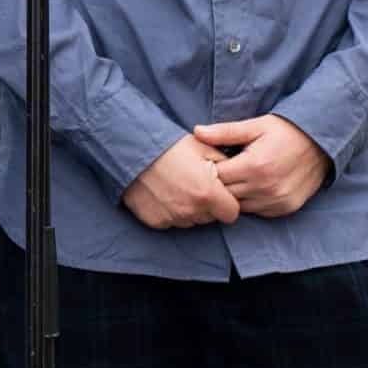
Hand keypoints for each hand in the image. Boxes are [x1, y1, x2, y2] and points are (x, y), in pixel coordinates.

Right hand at [122, 134, 240, 229]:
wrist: (132, 149)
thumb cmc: (170, 146)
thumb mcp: (204, 148)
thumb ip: (225, 166)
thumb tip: (235, 175)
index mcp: (207, 194)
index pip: (231, 213)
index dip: (227, 202)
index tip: (219, 191)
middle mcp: (191, 211)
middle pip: (210, 217)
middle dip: (208, 205)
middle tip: (194, 184)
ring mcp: (172, 218)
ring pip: (191, 221)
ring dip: (190, 209)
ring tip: (178, 186)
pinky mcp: (155, 221)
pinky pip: (171, 221)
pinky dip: (171, 211)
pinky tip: (164, 193)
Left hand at [191, 114, 332, 217]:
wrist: (323, 143)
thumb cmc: (286, 131)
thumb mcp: (256, 126)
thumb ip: (225, 132)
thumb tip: (196, 132)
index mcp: (255, 166)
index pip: (217, 177)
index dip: (211, 169)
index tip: (211, 161)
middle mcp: (266, 187)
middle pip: (226, 194)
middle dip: (220, 184)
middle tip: (223, 170)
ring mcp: (277, 201)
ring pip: (240, 206)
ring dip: (235, 195)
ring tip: (238, 177)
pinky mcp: (286, 208)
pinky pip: (258, 211)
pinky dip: (251, 202)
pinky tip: (253, 187)